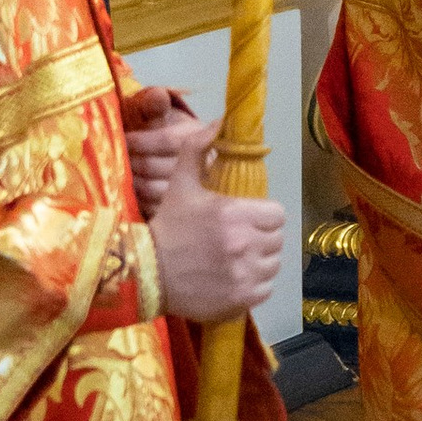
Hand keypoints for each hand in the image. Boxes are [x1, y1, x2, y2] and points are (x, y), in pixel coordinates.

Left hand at [120, 81, 201, 212]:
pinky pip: (157, 210)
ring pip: (157, 191)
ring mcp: (195, 191)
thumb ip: (154, 103)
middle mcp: (202, 164)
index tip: (122, 140)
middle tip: (113, 160)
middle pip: (159, 168)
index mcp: (196, 136)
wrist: (179, 154)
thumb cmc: (164, 129)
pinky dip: (139, 202)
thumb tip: (158, 96)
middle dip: (132, 163)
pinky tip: (128, 193)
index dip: (140, 141)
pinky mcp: (183, 210)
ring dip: (133, 183)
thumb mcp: (160, 112)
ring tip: (118, 175)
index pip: (166, 140)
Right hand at [149, 118, 285, 324]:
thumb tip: (218, 121)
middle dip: (262, 238)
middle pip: (277, 240)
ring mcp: (245, 274)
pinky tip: (234, 279)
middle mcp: (245, 244)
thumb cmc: (167, 227)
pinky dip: (254, 286)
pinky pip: (265, 289)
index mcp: (235, 213)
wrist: (144, 272)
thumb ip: (198, 149)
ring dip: (260, 262)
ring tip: (237, 260)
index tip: (248, 219)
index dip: (264, 216)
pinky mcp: (241, 299)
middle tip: (240, 240)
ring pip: (273, 265)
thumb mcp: (181, 184)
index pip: (277, 214)